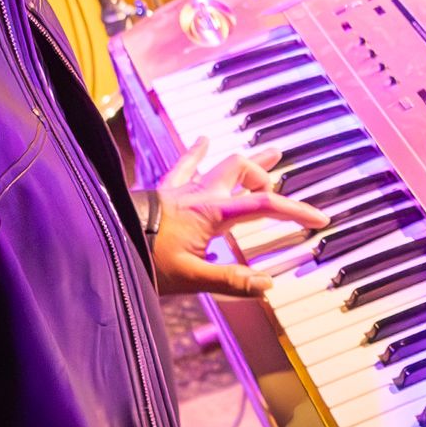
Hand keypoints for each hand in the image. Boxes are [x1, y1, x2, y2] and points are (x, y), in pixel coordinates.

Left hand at [147, 141, 330, 295]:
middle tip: (283, 187)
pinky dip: (198, 151)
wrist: (105, 242)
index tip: (320, 219)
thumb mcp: (191, 279)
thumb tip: (267, 285)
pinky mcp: (167, 188)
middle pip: (245, 171)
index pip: (265, 206)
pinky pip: (184, 163)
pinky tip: (204, 140)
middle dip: (269, 176)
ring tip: (271, 154)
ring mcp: (184, 187)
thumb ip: (231, 282)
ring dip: (247, 160)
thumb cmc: (145, 260)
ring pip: (222, 162)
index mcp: (213, 213)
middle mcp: (202, 193)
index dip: (296, 211)